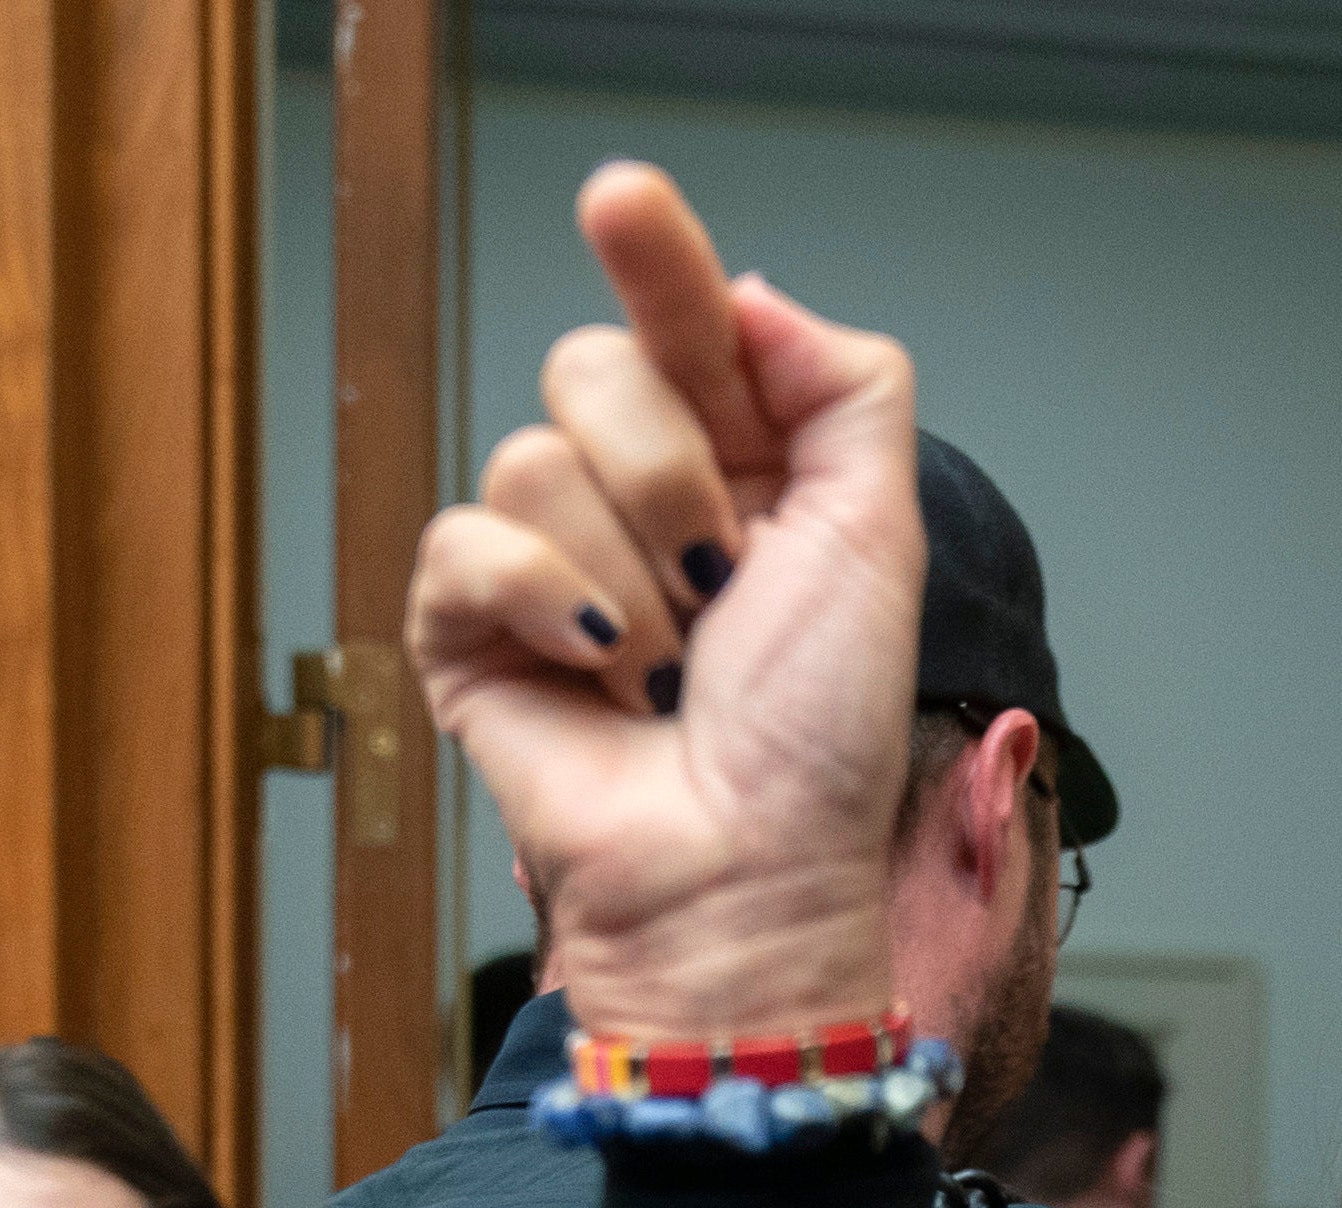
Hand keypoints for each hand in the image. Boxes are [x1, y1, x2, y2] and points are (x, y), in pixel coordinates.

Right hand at [403, 162, 918, 1040]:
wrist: (747, 873)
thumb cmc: (816, 739)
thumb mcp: (875, 539)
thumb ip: (846, 389)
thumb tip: (748, 294)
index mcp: (735, 463)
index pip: (680, 319)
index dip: (654, 256)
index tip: (623, 200)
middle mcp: (631, 497)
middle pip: (594, 368)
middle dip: (675, 482)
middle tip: (720, 590)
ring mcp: (541, 558)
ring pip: (535, 457)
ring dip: (630, 579)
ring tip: (670, 672)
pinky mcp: (465, 626)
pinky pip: (467, 539)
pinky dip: (546, 605)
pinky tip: (601, 678)